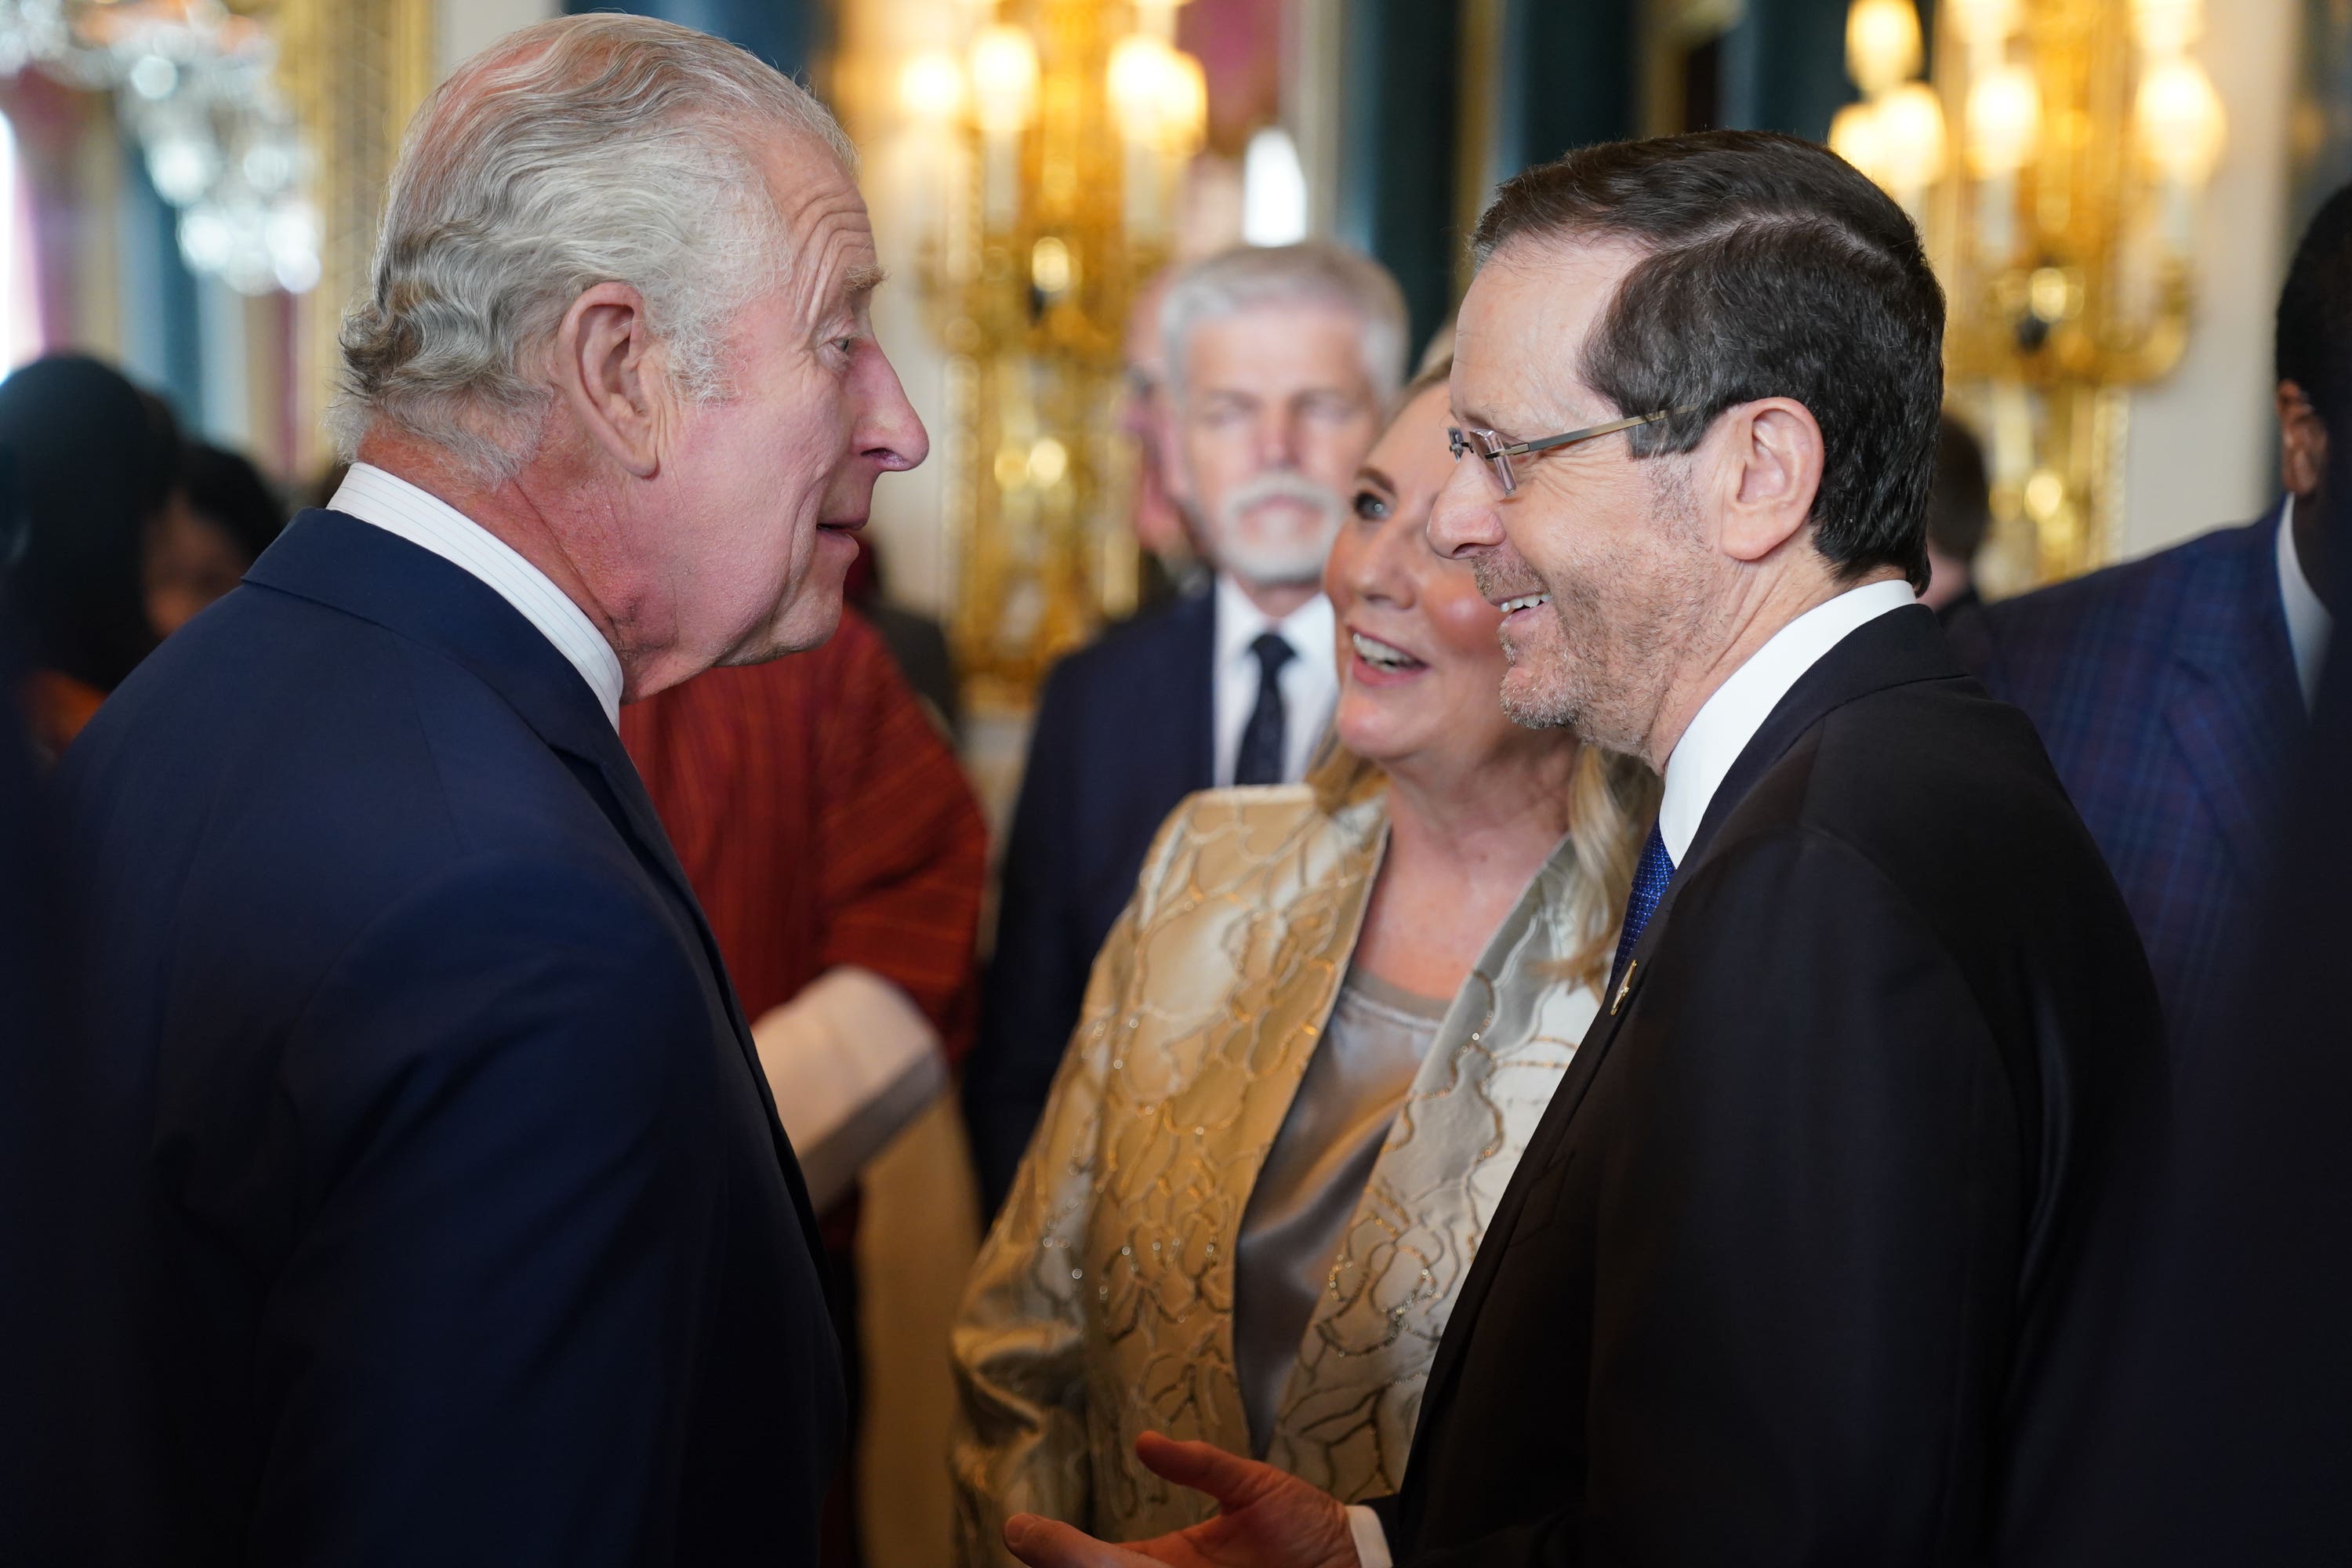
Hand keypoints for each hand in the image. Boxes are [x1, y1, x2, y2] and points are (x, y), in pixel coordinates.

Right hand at [1002, 1431, 1358, 1567]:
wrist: (1360, 1564)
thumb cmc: (1310, 1528)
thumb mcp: (1252, 1487)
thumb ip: (1200, 1465)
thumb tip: (1142, 1444)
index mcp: (1172, 1562)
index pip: (1104, 1560)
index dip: (1063, 1551)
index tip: (1021, 1533)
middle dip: (1066, 1563)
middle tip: (1024, 1541)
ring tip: (1064, 1555)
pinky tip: (1107, 1564)